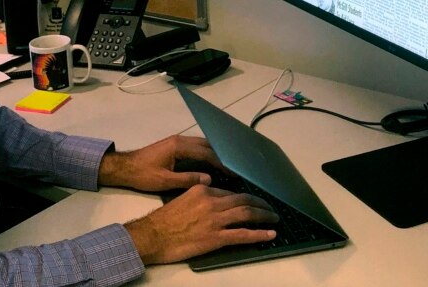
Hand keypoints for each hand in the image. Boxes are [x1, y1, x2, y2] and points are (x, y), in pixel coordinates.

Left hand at [98, 135, 223, 191]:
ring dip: (215, 154)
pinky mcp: (175, 145)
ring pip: (202, 144)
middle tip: (235, 169)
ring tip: (228, 166)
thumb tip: (209, 179)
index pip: (206, 153)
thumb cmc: (143, 175)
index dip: (222, 163)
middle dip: (222, 156)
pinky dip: (206, 154)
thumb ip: (187, 179)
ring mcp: (177, 141)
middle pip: (207, 145)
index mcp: (179, 147)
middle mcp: (180, 140)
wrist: (124, 168)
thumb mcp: (165, 181)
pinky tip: (213, 164)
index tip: (234, 173)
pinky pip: (196, 147)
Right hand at [124, 184, 278, 264]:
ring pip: (246, 213)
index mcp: (202, 190)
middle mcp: (211, 202)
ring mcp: (215, 220)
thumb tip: (213, 198)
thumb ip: (199, 196)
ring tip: (274, 217)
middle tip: (270, 206)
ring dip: (264, 215)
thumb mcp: (182, 199)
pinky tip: (269, 234)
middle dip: (260, 203)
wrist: (152, 236)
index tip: (252, 200)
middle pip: (243, 199)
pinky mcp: (216, 237)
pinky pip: (243, 234)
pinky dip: (259, 234)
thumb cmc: (164, 220)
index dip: (244, 197)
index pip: (230, 192)